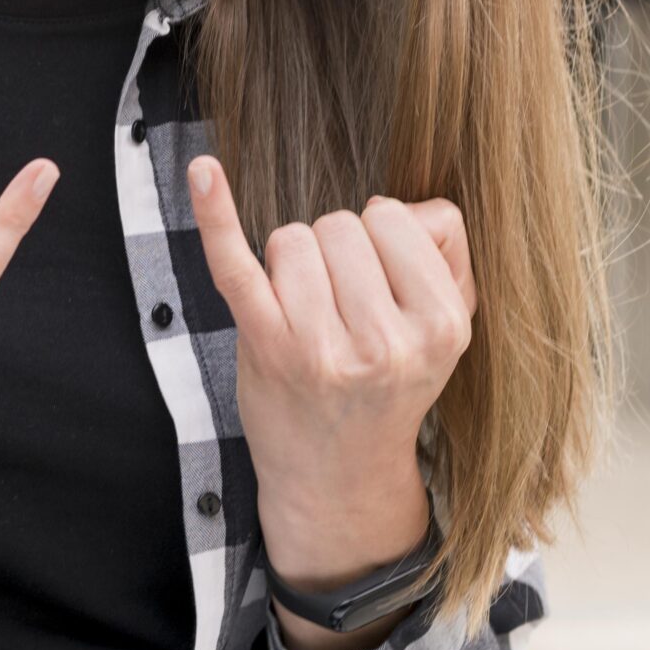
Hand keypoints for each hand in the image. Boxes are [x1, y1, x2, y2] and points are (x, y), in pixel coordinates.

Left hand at [184, 154, 475, 561]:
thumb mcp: (447, 329)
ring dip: (293, 264)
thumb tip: (391, 207)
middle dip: (335, 253)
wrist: (339, 475)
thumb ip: (445, 252)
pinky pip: (235, 263)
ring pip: (294, 237)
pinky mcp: (265, 348)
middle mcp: (387, 343)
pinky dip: (215, 215)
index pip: (396, 218)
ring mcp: (321, 348)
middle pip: (342, 225)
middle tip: (341, 312)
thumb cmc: (389, 382)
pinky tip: (202, 173)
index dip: (380, 239)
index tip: (379, 285)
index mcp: (442, 326)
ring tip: (309, 317)